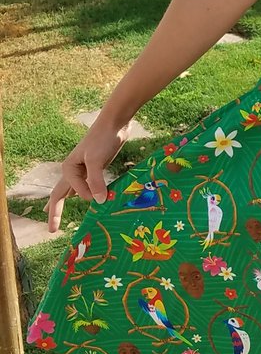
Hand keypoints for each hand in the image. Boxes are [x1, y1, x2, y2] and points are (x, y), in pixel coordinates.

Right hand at [43, 119, 130, 234]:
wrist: (115, 123)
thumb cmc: (102, 139)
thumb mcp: (97, 161)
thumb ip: (96, 182)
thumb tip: (97, 201)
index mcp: (68, 168)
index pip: (72, 192)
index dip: (86, 196)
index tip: (100, 197)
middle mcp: (73, 170)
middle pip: (60, 194)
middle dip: (55, 211)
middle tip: (52, 230)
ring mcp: (84, 169)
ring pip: (72, 190)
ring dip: (65, 202)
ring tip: (55, 215)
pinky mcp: (95, 168)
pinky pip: (86, 185)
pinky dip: (84, 194)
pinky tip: (83, 198)